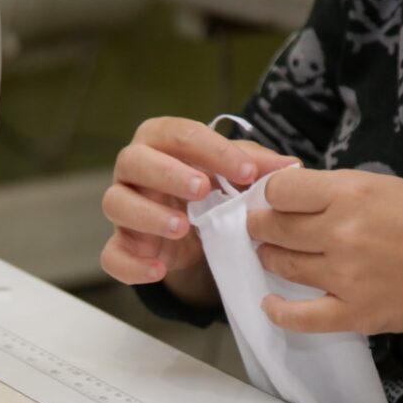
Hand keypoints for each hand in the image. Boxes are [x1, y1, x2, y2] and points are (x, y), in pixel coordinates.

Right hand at [100, 117, 298, 304]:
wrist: (192, 233)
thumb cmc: (208, 190)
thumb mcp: (233, 173)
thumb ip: (255, 165)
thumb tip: (291, 167)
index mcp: (160, 142)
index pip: (178, 134)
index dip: (211, 150)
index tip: (246, 171)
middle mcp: (133, 169)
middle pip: (133, 160)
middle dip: (167, 173)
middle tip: (202, 189)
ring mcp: (123, 207)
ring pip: (116, 204)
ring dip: (148, 215)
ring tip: (183, 228)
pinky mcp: (121, 244)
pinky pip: (111, 255)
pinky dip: (131, 265)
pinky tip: (158, 269)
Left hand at [247, 168, 402, 334]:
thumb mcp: (387, 186)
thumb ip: (339, 189)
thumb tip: (296, 194)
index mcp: (351, 194)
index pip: (280, 191)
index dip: (272, 194)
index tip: (277, 200)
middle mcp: (340, 233)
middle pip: (272, 227)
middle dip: (260, 225)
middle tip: (263, 227)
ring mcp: (343, 276)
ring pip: (280, 265)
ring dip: (270, 257)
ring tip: (274, 253)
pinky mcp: (351, 313)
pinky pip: (297, 317)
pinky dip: (277, 311)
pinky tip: (269, 302)